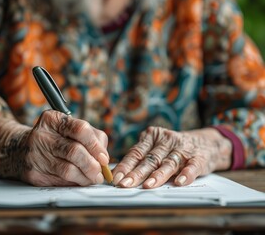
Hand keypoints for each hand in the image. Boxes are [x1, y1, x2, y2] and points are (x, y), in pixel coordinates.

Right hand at [0, 110, 108, 185]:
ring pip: (68, 169)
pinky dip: (74, 182)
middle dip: (92, 165)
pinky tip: (79, 180)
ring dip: (85, 177)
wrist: (19, 150)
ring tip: (92, 178)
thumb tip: (104, 158)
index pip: (80, 129)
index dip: (95, 146)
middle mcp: (42, 135)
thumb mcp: (68, 129)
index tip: (103, 158)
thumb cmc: (52, 138)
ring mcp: (36, 155)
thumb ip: (90, 137)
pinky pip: (59, 180)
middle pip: (75, 151)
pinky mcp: (33, 173)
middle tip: (100, 172)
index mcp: (53, 119)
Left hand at [112, 127, 231, 187]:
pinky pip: (192, 166)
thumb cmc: (172, 149)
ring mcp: (183, 148)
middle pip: (150, 159)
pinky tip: (180, 182)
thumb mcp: (156, 148)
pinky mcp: (199, 157)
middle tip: (126, 184)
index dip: (125, 166)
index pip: (136, 153)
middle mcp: (166, 140)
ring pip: (168, 163)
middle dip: (137, 173)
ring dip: (158, 175)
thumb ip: (141, 159)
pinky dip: (186, 174)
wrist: (206, 143)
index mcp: (152, 136)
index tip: (116, 178)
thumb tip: (120, 177)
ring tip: (148, 185)